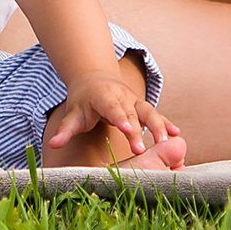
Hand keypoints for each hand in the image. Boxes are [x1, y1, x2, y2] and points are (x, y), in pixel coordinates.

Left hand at [45, 74, 183, 166]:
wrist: (94, 79)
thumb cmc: (83, 101)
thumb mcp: (73, 113)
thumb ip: (65, 130)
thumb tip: (53, 145)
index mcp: (104, 96)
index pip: (112, 107)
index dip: (120, 117)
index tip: (126, 129)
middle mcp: (122, 96)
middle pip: (132, 113)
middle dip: (138, 130)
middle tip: (143, 150)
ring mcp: (135, 100)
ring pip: (149, 112)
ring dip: (159, 126)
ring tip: (168, 142)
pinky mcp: (142, 106)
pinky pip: (157, 114)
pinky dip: (167, 123)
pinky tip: (177, 134)